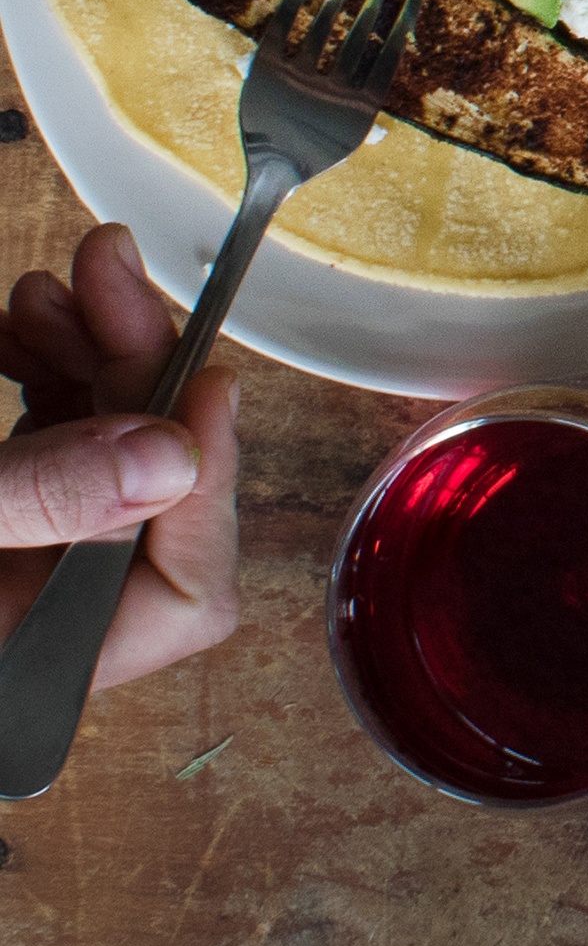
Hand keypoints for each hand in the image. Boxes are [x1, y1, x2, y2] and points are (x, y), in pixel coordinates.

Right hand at [1, 228, 243, 694]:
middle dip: (136, 371)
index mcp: (33, 673)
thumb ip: (42, 501)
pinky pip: (51, 437)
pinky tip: (23, 321)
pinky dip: (46, 369)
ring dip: (88, 352)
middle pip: (148, 494)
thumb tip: (172, 457)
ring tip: (54, 288)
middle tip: (110, 272)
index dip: (209, 483)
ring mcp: (19, 568)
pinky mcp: (0, 512)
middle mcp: (37, 630)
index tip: (202, 378)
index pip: (186, 594)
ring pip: (100, 449)